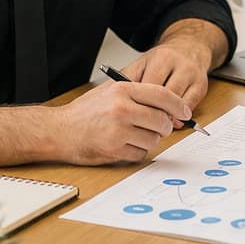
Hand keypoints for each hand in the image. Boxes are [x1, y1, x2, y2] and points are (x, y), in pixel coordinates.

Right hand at [57, 79, 191, 163]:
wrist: (60, 130)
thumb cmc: (85, 111)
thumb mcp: (110, 91)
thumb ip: (137, 93)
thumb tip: (167, 103)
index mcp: (122, 90)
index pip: (162, 94)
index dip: (177, 104)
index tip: (184, 111)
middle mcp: (122, 109)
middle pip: (161, 119)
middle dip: (164, 125)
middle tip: (159, 126)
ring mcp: (118, 131)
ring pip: (154, 138)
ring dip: (150, 139)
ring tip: (136, 134)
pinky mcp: (114, 150)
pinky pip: (141, 153)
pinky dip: (138, 151)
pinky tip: (126, 144)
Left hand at [123, 41, 210, 119]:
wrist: (190, 47)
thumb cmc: (162, 60)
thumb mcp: (142, 64)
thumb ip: (127, 79)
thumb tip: (111, 96)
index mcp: (161, 57)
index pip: (149, 87)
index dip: (140, 103)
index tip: (132, 115)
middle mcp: (179, 63)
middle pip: (165, 96)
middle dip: (154, 112)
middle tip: (144, 124)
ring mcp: (192, 74)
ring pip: (178, 103)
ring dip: (167, 116)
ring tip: (156, 123)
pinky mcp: (202, 85)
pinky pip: (190, 107)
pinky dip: (180, 117)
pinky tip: (172, 119)